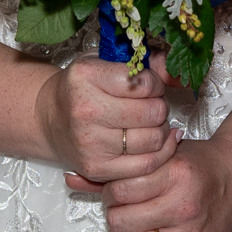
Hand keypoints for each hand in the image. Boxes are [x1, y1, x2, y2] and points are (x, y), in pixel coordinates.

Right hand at [35, 54, 180, 183]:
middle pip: (152, 112)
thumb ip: (147, 64)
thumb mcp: (106, 63)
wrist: (51, 119)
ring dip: (161, 131)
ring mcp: (90, 142)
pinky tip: (156, 142)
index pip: (144, 83)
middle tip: (150, 106)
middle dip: (159, 108)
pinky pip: (146, 165)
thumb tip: (180, 75)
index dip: (155, 84)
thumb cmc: (83, 89)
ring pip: (153, 139)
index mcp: (86, 76)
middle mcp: (85, 109)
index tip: (148, 86)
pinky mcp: (96, 168)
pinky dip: (159, 154)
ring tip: (150, 123)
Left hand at [76, 137, 231, 231]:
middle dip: (114, 215)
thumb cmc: (196, 165)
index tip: (117, 190)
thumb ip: (116, 170)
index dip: (110, 192)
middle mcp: (183, 206)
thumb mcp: (160, 156)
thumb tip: (71, 177)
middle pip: (120, 221)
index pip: (119, 191)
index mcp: (174, 175)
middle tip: (123, 208)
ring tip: (130, 226)